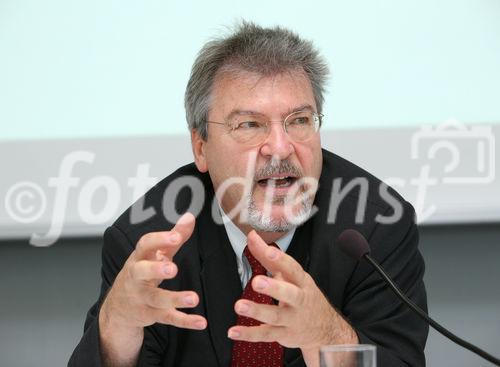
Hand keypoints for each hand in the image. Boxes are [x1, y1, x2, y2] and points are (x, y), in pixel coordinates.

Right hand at [99, 213, 206, 365]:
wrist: (118, 307)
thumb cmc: (141, 272)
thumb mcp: (155, 253)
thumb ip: (174, 236)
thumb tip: (190, 217)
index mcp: (139, 258)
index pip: (145, 245)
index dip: (159, 240)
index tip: (175, 237)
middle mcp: (136, 278)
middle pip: (141, 272)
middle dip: (155, 270)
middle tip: (172, 269)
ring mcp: (141, 298)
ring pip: (156, 299)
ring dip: (175, 299)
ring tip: (194, 298)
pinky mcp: (149, 315)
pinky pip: (168, 318)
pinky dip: (185, 321)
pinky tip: (200, 321)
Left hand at [227, 231, 356, 365]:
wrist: (325, 329)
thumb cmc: (303, 296)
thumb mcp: (291, 276)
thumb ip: (269, 257)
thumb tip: (252, 237)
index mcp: (301, 282)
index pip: (293, 269)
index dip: (281, 259)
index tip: (269, 251)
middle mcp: (299, 301)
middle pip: (289, 294)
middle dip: (274, 288)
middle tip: (256, 282)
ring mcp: (292, 320)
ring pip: (275, 316)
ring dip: (257, 311)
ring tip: (239, 306)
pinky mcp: (283, 335)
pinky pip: (265, 335)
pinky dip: (249, 334)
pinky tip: (233, 331)